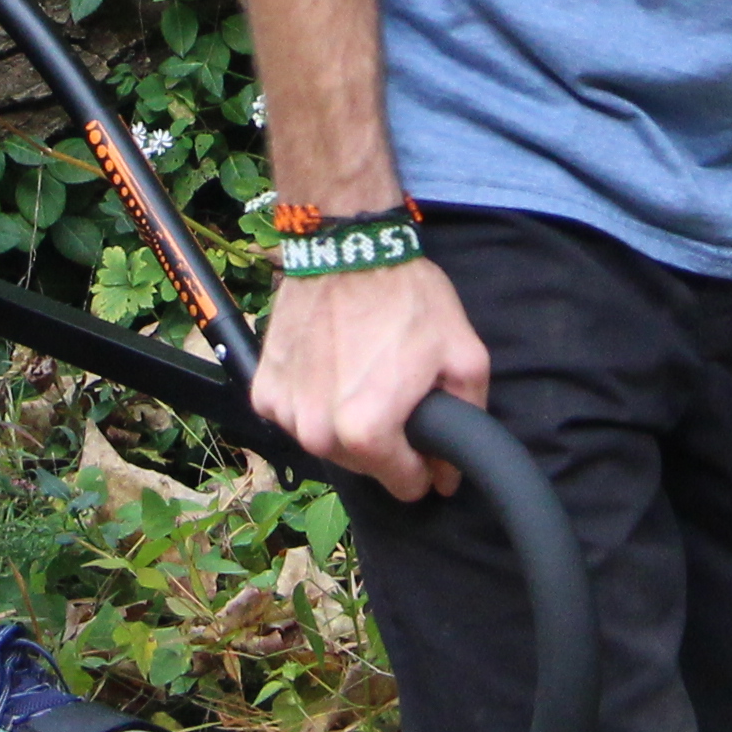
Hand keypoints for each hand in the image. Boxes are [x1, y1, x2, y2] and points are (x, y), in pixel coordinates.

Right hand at [250, 250, 486, 502]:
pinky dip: (313, 402)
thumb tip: (448, 474)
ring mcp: (285, 412)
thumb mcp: (464, 355)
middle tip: (396, 390)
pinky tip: (330, 367)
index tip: (426, 434)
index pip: (405, 485)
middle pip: (365, 466)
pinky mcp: (263, 390)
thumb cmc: (404, 297)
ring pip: (327, 444)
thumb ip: (468, 422)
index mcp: (367, 432)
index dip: (425, 464)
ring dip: (346, 423)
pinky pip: (294, 416)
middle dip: (386, 440)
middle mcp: (318, 432)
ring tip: (362, 374)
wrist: (346, 246)